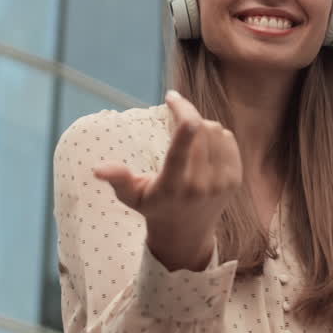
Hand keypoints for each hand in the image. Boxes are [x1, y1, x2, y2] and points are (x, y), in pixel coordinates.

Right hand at [93, 90, 242, 270]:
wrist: (187, 234)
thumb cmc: (154, 207)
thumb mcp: (131, 196)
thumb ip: (118, 179)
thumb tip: (97, 169)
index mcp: (173, 186)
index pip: (182, 150)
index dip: (182, 119)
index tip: (172, 98)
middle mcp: (200, 185)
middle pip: (200, 130)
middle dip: (186, 113)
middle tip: (174, 107)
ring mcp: (221, 182)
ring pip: (215, 131)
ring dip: (201, 124)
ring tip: (188, 133)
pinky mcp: (235, 179)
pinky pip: (228, 139)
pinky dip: (216, 134)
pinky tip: (204, 143)